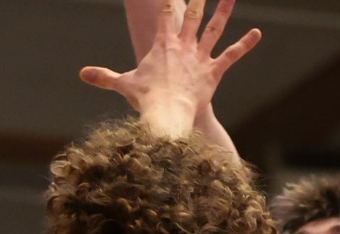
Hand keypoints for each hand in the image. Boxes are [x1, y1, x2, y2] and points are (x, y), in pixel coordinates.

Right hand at [80, 0, 260, 135]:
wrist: (167, 116)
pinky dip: (245, 44)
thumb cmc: (146, 101)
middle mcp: (183, 46)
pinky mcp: (214, 72)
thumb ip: (105, 77)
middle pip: (192, 15)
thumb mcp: (124, 85)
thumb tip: (82, 74)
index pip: (165, 15)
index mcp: (162, 45)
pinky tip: (257, 33)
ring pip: (214, 29)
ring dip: (224, 11)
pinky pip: (231, 55)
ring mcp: (200, 57)